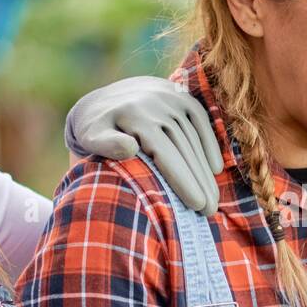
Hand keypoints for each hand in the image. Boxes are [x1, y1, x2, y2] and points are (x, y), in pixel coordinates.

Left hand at [66, 75, 224, 214]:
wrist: (106, 97)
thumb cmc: (95, 128)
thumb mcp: (91, 136)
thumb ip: (106, 144)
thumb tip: (130, 148)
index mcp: (135, 115)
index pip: (165, 152)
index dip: (183, 180)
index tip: (196, 205)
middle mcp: (156, 103)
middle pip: (184, 148)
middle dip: (199, 181)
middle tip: (209, 210)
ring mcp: (171, 97)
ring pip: (194, 138)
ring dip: (205, 170)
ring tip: (212, 199)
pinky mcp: (181, 96)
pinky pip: (201, 121)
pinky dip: (210, 145)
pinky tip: (215, 170)